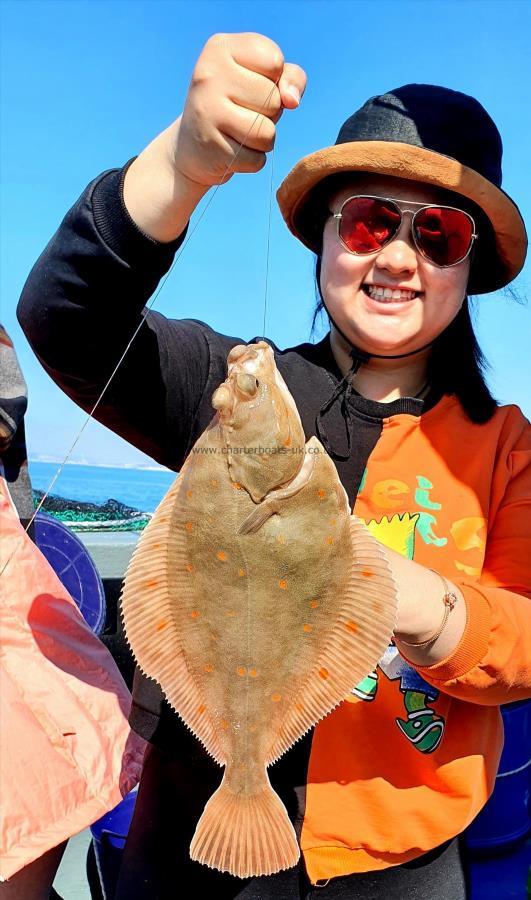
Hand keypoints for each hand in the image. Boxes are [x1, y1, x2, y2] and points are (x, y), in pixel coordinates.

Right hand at [124, 33, 305, 241]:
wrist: (193, 145)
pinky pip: (256, 160)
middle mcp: (208, 75)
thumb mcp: (264, 79)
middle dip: (270, 113)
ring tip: (239, 132)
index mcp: (220, 47)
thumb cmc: (237, 104)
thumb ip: (290, 77)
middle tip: (242, 112)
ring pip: (267, 132)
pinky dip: (252, 160)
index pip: (275, 62)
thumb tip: (292, 100)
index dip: (274, 80)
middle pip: (273, 99)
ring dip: (263, 139)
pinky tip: (232, 150)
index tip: (251, 84)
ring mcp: (207, 111)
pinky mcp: (211, 147)